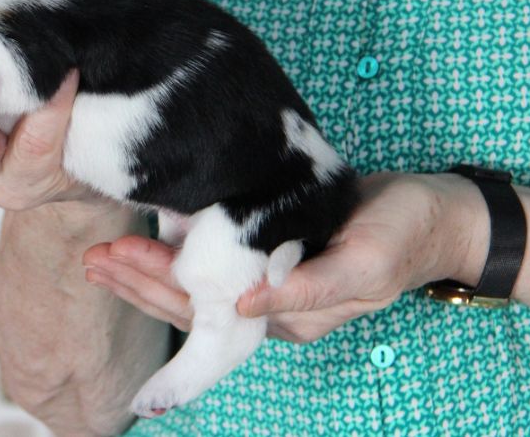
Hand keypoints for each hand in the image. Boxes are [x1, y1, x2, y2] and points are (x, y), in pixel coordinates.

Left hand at [82, 172, 485, 342]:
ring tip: (102, 255)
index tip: (116, 261)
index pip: (203, 314)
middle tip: (94, 257)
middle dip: (137, 280)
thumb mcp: (365, 261)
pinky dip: (174, 253)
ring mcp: (268, 282)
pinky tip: (147, 238)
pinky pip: (210, 262)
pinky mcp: (269, 253)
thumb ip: (308, 288)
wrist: (435, 215)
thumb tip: (244, 307)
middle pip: (187, 304)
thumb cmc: (404, 235)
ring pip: (192, 288)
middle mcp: (269, 305)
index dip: (156, 291)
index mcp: (287, 314)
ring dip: (146, 271)